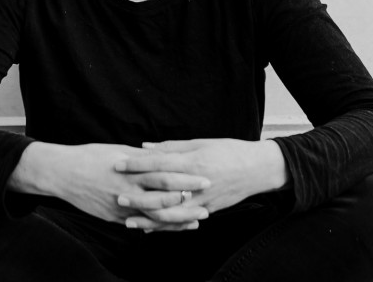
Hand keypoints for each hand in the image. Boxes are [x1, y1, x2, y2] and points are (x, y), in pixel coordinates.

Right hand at [9, 142, 209, 231]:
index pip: (165, 174)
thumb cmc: (91, 157)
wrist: (63, 173)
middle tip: (208, 201)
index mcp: (131, 169)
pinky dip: (157, 227)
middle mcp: (128, 188)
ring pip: (154, 215)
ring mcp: (121, 206)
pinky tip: (172, 228)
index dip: (186, 177)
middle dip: (187, 199)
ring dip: (177, 218)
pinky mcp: (114, 218)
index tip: (205, 178)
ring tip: (196, 219)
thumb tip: (163, 154)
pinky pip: (140, 225)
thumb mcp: (118, 151)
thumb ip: (142, 156)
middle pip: (163, 196)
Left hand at [114, 138, 287, 216]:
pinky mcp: (207, 210)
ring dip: (148, 217)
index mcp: (193, 161)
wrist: (256, 169)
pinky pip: (182, 221)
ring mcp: (202, 199)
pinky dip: (165, 226)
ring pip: (170, 212)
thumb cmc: (228, 151)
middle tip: (117, 195)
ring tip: (128, 219)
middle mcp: (196, 182)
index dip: (137, 164)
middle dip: (137, 194)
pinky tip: (151, 228)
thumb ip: (172, 147)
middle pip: (161, 190)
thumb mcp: (201, 143)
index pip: (159, 163)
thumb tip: (145, 147)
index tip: (118, 164)